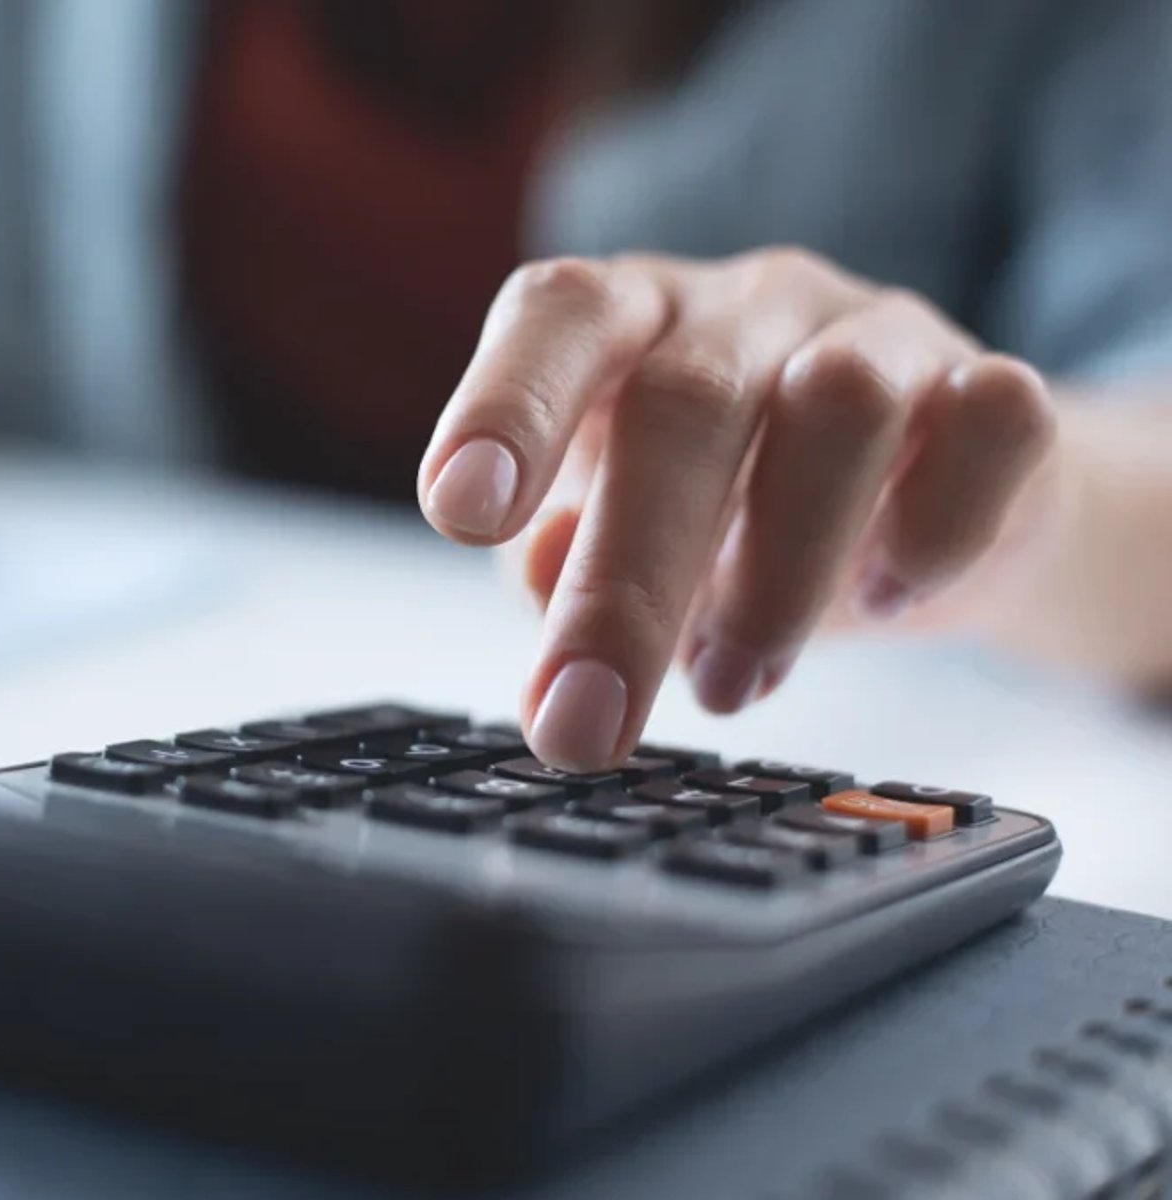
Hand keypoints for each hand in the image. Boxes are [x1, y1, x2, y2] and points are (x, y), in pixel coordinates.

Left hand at [418, 248, 1060, 769]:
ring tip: (731, 686)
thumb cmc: (713, 512)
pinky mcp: (992, 386)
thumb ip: (552, 558)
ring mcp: (875, 331)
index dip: (504, 406)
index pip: (556, 317)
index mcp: (625, 319)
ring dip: (777, 570)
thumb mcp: (604, 533)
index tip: (459, 513)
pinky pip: (993, 419)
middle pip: (684, 402)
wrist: (915, 495)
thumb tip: (542, 569)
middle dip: (627, 579)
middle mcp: (744, 305)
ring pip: (840, 407)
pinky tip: (886, 597)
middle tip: (584, 720)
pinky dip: (937, 523)